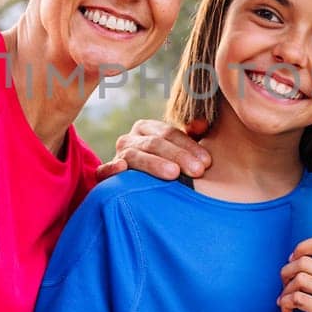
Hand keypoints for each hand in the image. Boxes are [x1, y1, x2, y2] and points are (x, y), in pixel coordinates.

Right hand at [95, 118, 211, 182]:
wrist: (142, 186)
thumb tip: (202, 125)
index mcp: (148, 128)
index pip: (169, 133)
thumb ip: (193, 136)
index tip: (207, 162)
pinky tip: (122, 169)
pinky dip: (111, 169)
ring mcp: (118, 155)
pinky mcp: (106, 173)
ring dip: (154, 164)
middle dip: (178, 156)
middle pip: (155, 144)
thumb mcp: (181, 150)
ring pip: (135, 156)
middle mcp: (131, 138)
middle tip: (198, 171)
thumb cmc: (169, 166)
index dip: (189, 146)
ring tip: (173, 174)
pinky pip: (104, 170)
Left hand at [279, 236, 311, 311]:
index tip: (292, 260)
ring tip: (285, 301)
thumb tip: (300, 257)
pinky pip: (296, 298)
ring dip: (285, 291)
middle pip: (304, 262)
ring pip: (298, 279)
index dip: (301, 247)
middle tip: (284, 285)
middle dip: (286, 272)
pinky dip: (286, 304)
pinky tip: (287, 311)